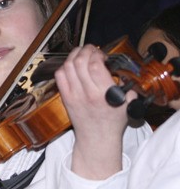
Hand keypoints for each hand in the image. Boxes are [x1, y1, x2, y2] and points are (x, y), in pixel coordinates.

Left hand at [55, 45, 135, 178]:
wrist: (97, 138)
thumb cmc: (112, 121)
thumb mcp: (128, 102)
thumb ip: (127, 85)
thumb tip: (119, 70)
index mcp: (104, 93)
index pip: (95, 65)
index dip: (97, 54)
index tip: (101, 55)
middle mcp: (87, 93)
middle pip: (80, 62)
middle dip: (85, 50)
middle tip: (90, 50)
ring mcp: (74, 95)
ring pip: (68, 66)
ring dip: (74, 55)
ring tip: (81, 53)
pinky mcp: (65, 98)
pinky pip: (59, 76)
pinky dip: (64, 66)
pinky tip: (71, 65)